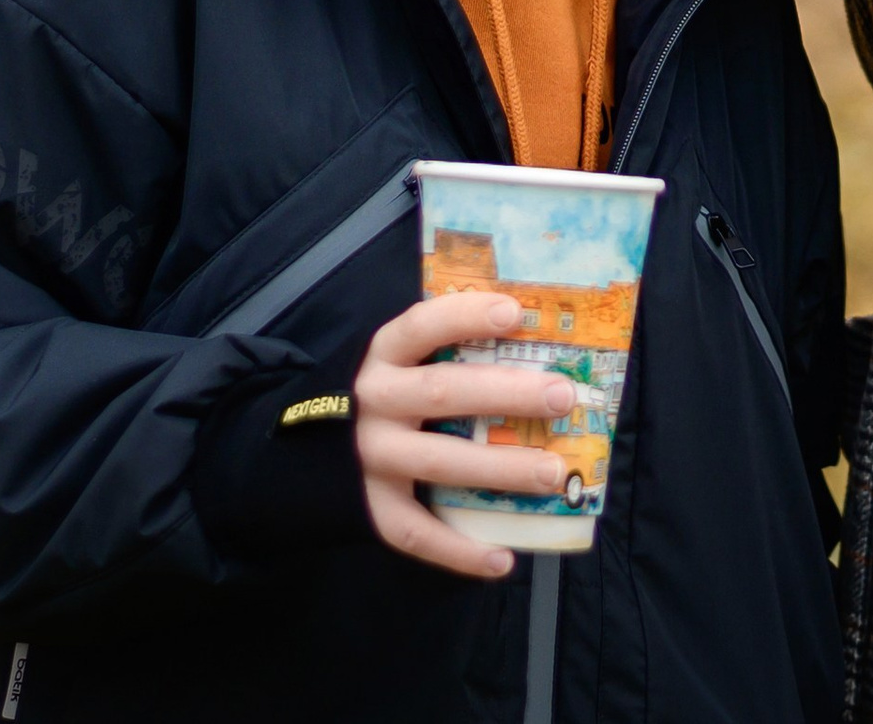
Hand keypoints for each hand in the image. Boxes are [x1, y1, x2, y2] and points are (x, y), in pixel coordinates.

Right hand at [354, 291, 579, 576]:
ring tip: (553, 474)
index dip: (467, 316)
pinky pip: (414, 532)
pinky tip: (503, 558)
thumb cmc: (391, 387)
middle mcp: (375, 401)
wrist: (309, 444)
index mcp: (386, 353)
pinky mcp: (370, 505)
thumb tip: (541, 331)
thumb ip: (455, 342)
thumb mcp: (407, 355)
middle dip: (508, 394)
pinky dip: (458, 550)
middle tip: (563, 398)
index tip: (517, 314)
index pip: (423, 325)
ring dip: (500, 469)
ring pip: (440, 462)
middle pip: (444, 392)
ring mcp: (371, 456)